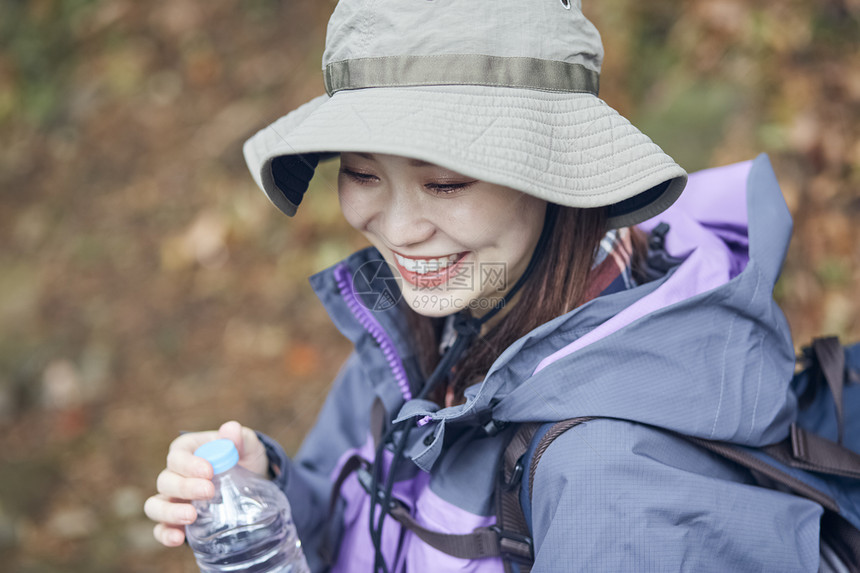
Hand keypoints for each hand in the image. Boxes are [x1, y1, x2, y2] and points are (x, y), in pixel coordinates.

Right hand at [143, 420, 267, 546]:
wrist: (253, 486)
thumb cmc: (244, 460)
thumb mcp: (247, 447)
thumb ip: (241, 438)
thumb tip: (231, 430)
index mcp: (188, 450)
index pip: (177, 454)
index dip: (188, 463)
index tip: (209, 471)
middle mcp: (175, 474)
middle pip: (165, 480)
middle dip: (185, 487)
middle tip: (209, 492)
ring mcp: (173, 499)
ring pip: (155, 505)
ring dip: (170, 512)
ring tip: (192, 516)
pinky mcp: (176, 521)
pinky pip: (160, 529)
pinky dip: (164, 534)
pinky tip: (178, 538)